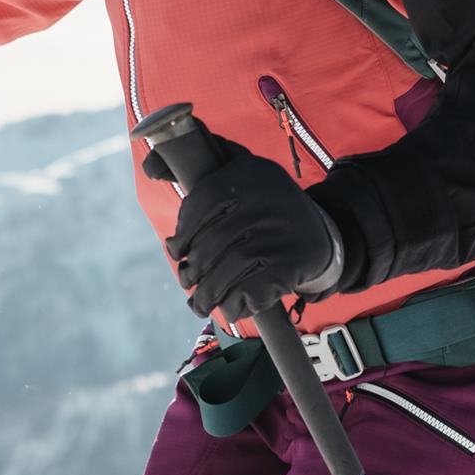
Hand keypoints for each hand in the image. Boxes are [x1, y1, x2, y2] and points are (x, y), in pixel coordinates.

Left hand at [162, 140, 344, 319]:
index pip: (202, 202)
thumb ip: (200, 166)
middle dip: (191, 270)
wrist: (322, 234)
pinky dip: (234, 305)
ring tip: (200, 303)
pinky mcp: (290, 266)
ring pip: (225, 271)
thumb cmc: (265, 206)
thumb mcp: (241, 174)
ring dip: (206, 295)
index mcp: (249, 174)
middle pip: (210, 244)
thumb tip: (152, 167)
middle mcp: (266, 201)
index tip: (176, 251)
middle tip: (187, 281)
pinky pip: (249, 291)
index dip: (182, 234)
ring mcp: (279, 235)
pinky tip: (230, 307)